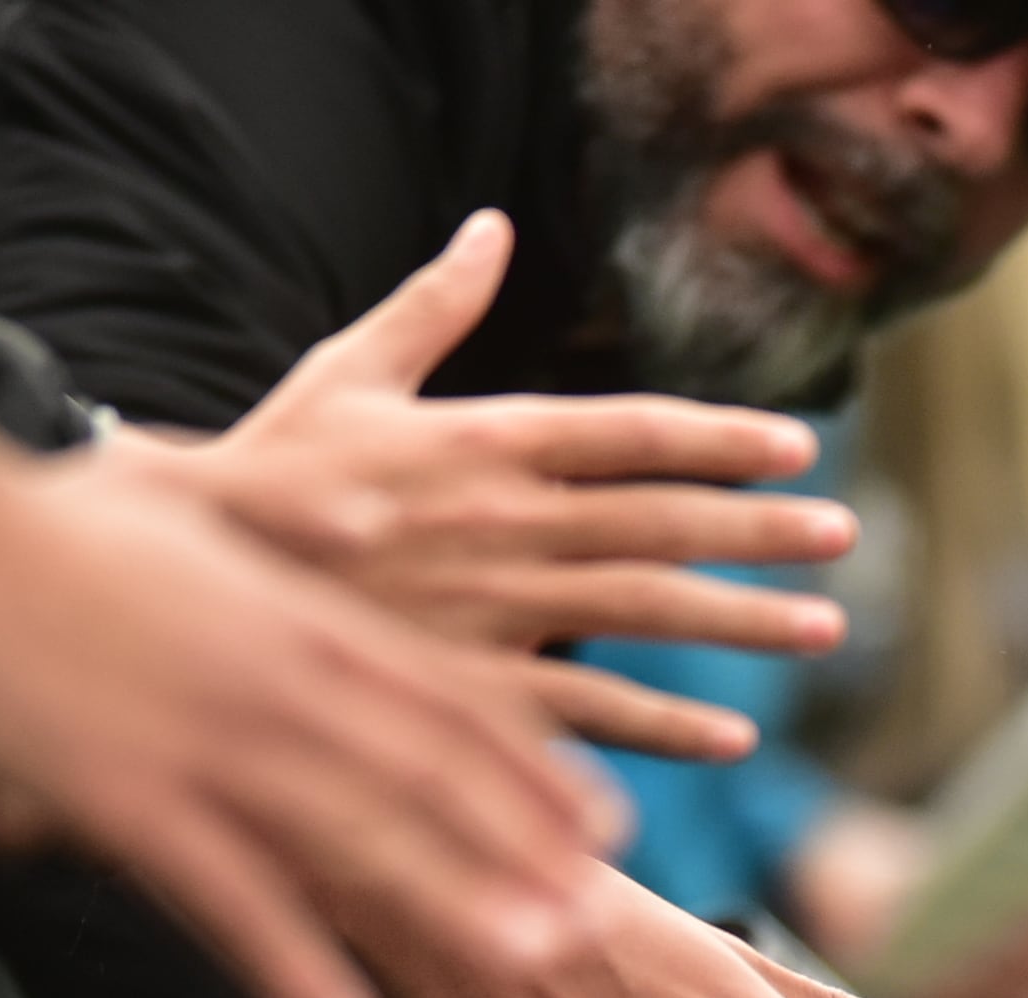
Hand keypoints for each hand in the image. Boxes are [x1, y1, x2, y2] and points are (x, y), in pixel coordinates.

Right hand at [0, 431, 618, 997]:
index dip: (536, 770)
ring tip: (527, 963)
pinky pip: (226, 895)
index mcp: (300, 614)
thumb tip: (368, 512)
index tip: (606, 824)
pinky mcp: (122, 797)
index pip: (452, 699)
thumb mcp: (195, 504)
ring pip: (354, 836)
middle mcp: (275, 679)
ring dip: (449, 903)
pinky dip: (290, 960)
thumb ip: (291, 520)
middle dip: (522, 851)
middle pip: (430, 775)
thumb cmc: (51, 515)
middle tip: (597, 921)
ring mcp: (203, 743)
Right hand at [129, 211, 853, 764]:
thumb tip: (491, 228)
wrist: (183, 575)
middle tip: (844, 533)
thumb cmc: (266, 466)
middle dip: (758, 528)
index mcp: (479, 440)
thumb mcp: (346, 370)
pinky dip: (660, 728)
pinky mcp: (465, 688)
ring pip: (641, 613)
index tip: (799, 444)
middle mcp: (501, 521)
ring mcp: (489, 609)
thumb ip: (434, 306)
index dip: (718, 437)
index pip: (626, 430)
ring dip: (739, 625)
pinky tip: (732, 739)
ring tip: (823, 627)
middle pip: (658, 520)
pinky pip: (582, 712)